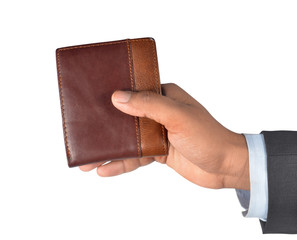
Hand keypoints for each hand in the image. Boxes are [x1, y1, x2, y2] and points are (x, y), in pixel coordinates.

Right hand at [79, 83, 249, 189]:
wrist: (225, 166)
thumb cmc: (208, 136)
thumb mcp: (178, 116)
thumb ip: (149, 105)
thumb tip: (118, 97)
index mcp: (164, 96)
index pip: (133, 92)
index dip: (112, 96)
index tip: (91, 101)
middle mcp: (159, 112)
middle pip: (126, 117)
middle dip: (105, 128)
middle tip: (83, 135)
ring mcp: (157, 133)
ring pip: (128, 140)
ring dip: (110, 150)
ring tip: (88, 161)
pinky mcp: (158, 151)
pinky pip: (135, 156)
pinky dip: (121, 163)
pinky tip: (105, 170)